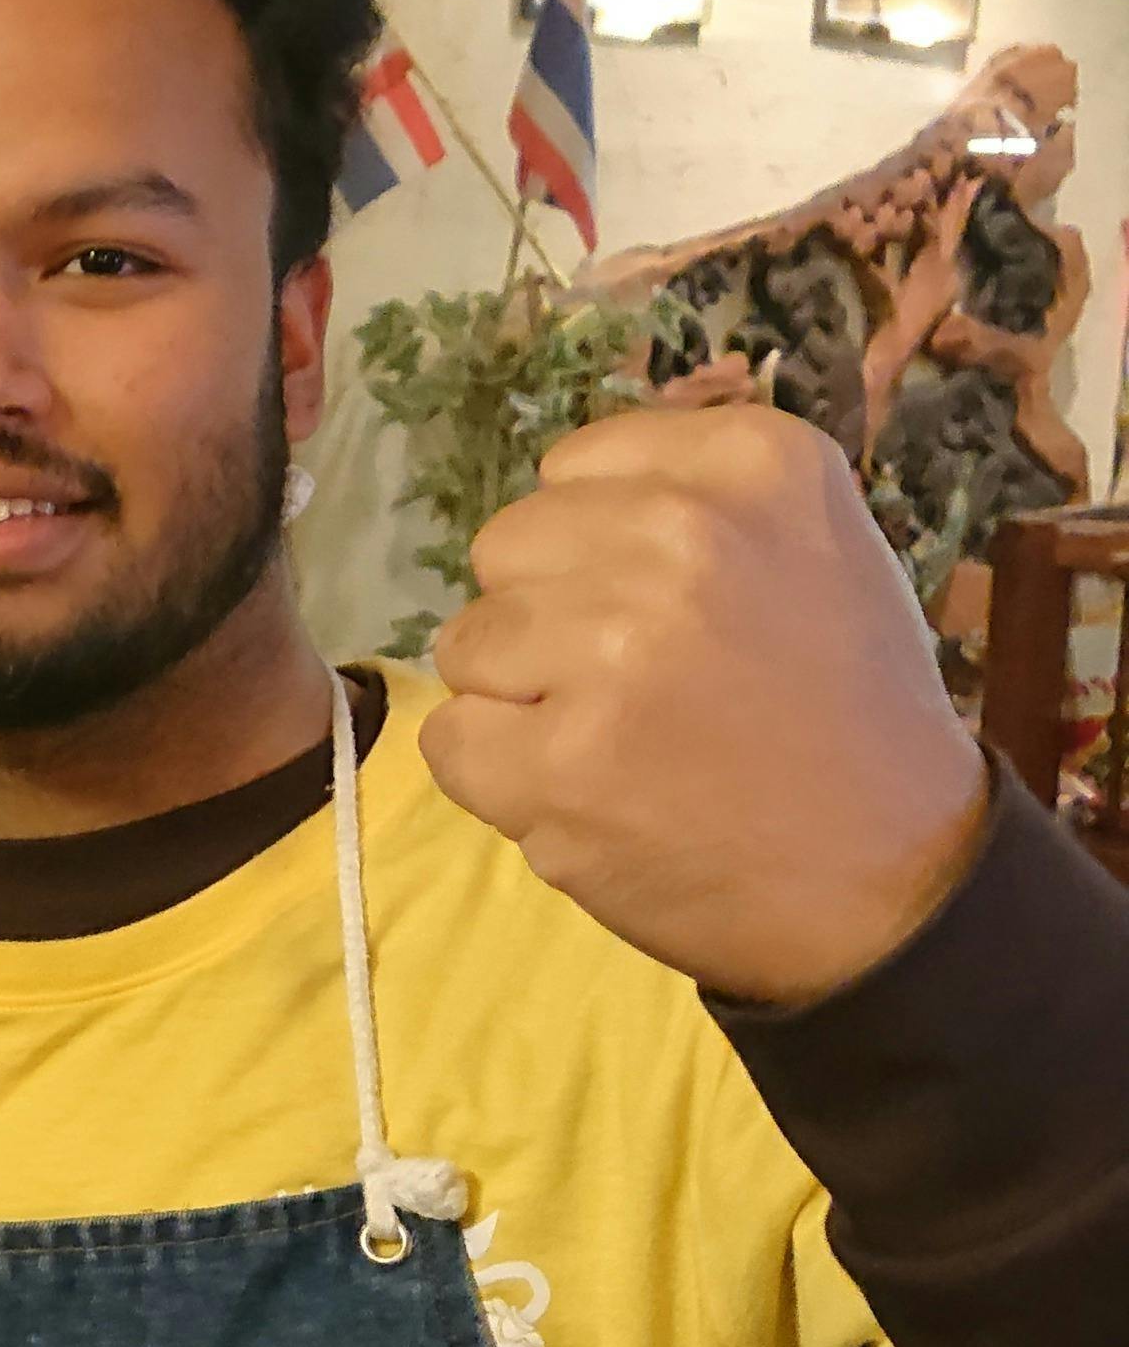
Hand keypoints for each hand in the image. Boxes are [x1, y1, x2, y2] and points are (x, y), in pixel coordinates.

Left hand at [424, 403, 988, 1005]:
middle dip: (545, 616)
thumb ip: (683, 498)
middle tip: (640, 684)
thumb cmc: (840, 707)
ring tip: (624, 742)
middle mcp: (681, 536)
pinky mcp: (557, 761)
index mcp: (754, 466)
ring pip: (465, 644)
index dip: (593, 548)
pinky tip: (591, 795)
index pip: (571, 466)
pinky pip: (451, 738)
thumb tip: (551, 494)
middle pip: (504, 549)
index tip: (672, 607)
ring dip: (519, 699)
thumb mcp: (808, 545)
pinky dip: (499, 777)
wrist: (896, 880)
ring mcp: (612, 650)